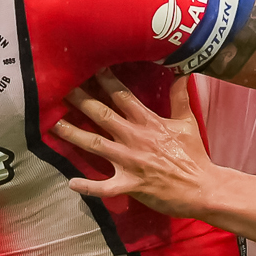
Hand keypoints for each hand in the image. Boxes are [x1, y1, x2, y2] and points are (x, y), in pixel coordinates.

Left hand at [52, 76, 218, 214]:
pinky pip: (104, 187)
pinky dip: (88, 187)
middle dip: (80, 100)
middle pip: (102, 114)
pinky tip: (71, 182)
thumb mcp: (187, 122)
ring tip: (53, 125)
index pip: (122, 95)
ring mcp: (130, 162)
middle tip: (59, 89)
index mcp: (148, 122)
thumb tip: (182, 71)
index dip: (104, 79)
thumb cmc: (194, 156)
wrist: (202, 188)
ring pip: (95, 145)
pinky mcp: (130, 185)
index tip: (88, 67)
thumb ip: (180, 97)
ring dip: (73, 135)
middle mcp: (134, 138)